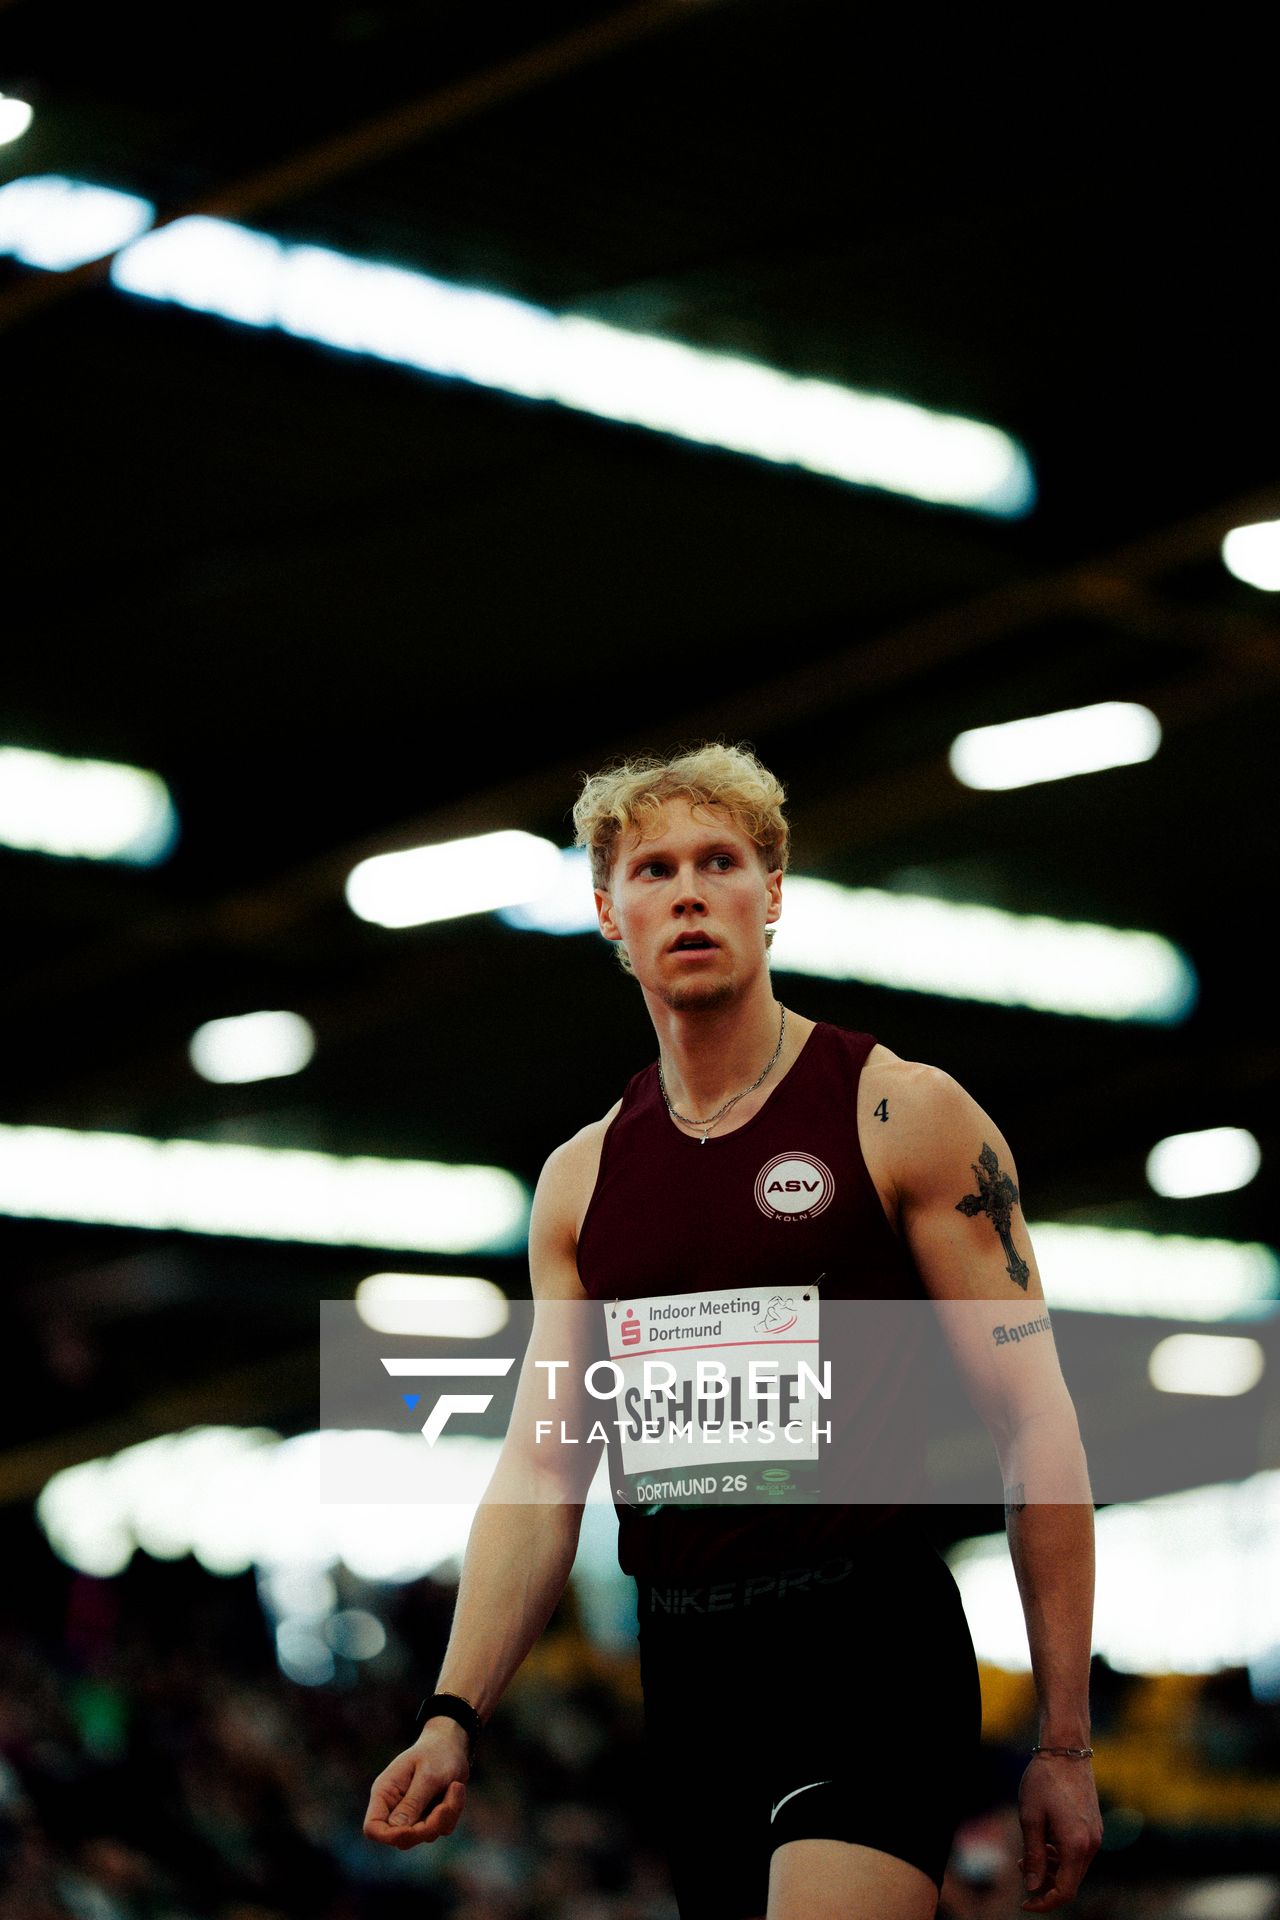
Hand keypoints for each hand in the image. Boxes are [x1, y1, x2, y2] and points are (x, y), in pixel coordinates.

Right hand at [363, 1723, 469, 1850]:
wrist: (452, 1743)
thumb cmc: (437, 1753)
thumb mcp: (427, 1775)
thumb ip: (412, 1802)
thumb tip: (396, 1829)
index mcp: (385, 1793)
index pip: (372, 1827)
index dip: (389, 1836)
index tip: (413, 1830)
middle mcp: (394, 1807)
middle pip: (403, 1838)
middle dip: (428, 1826)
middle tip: (446, 1806)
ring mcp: (412, 1814)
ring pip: (426, 1834)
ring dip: (446, 1815)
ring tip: (455, 1786)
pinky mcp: (428, 1816)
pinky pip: (441, 1828)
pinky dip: (453, 1811)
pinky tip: (456, 1789)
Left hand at [1017, 1756, 1102, 1910]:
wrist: (1066, 1750)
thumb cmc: (1044, 1780)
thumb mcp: (1030, 1818)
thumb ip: (1033, 1855)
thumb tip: (1032, 1887)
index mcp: (1076, 1845)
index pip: (1064, 1891)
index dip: (1043, 1903)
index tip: (1024, 1903)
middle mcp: (1091, 1845)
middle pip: (1070, 1882)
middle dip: (1045, 1883)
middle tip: (1020, 1865)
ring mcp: (1096, 1836)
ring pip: (1074, 1868)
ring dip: (1052, 1868)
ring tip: (1028, 1852)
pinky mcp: (1094, 1827)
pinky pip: (1079, 1853)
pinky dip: (1061, 1855)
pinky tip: (1044, 1840)